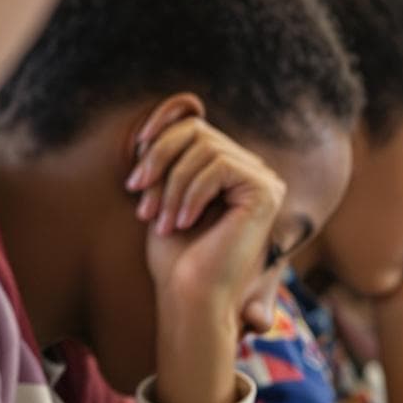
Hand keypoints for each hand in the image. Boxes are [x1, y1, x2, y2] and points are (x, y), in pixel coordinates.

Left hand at [128, 97, 284, 402]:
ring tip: (160, 218)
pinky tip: (182, 221)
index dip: (163, 127)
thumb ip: (172, 153)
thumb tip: (179, 105)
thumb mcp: (164, 192)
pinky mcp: (266, 191)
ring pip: (204, 147)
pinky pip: (218, 166)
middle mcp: (253, 171)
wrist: (189, 297)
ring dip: (171, 183)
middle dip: (159, 160)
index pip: (195, 123)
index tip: (135, 157)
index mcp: (232, 170)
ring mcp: (264, 180)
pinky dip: (190, 192)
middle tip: (139, 197)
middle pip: (197, 130)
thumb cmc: (174, 255)